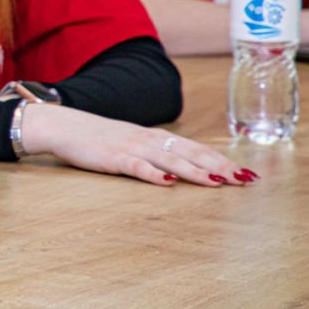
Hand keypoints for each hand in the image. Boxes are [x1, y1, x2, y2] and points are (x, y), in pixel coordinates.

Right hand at [19, 104, 254, 186]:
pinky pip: (137, 166)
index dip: (221, 159)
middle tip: (245, 178)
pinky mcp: (113, 158)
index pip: (196, 147)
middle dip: (219, 165)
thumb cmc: (97, 137)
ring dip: (195, 171)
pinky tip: (168, 183)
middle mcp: (148, 139)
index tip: (245, 172)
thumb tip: (181, 168)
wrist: (62, 125)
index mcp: (155, 137)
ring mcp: (131, 148)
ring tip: (219, 182)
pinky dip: (154, 174)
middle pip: (190, 152)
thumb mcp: (130, 142)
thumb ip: (154, 153)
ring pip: (170, 160)